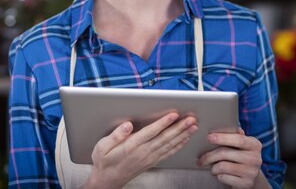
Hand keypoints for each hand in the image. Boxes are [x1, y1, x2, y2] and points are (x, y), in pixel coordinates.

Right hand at [82, 112, 197, 188]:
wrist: (107, 181)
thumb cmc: (104, 162)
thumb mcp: (102, 147)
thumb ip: (115, 135)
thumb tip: (127, 125)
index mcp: (132, 146)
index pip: (151, 132)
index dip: (163, 123)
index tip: (173, 115)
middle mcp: (143, 152)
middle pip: (165, 138)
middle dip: (179, 127)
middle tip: (190, 119)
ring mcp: (149, 158)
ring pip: (169, 145)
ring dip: (182, 135)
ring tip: (193, 127)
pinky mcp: (152, 162)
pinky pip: (168, 153)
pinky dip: (178, 146)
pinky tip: (184, 140)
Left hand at [196, 128, 264, 188]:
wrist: (251, 177)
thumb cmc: (242, 157)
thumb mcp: (242, 145)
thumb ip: (235, 135)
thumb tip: (224, 124)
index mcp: (254, 144)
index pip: (238, 139)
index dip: (223, 138)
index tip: (209, 137)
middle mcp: (255, 158)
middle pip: (226, 153)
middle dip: (209, 156)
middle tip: (200, 158)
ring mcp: (251, 172)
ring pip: (223, 166)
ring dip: (213, 167)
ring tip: (212, 166)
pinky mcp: (246, 183)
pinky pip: (225, 177)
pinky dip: (218, 176)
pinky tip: (219, 174)